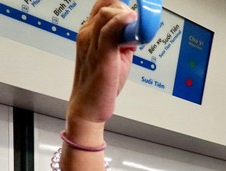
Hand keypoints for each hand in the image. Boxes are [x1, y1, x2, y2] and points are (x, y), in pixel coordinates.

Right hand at [67, 0, 137, 126]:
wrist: (88, 106)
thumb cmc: (101, 84)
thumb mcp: (117, 57)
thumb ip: (124, 42)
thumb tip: (136, 34)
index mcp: (89, 32)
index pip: (102, 5)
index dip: (119, 5)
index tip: (133, 15)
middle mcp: (88, 34)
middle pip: (106, 5)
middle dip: (125, 9)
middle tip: (137, 24)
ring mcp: (92, 42)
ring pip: (107, 13)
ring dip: (126, 15)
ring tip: (137, 28)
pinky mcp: (101, 54)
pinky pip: (110, 30)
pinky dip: (123, 22)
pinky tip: (133, 22)